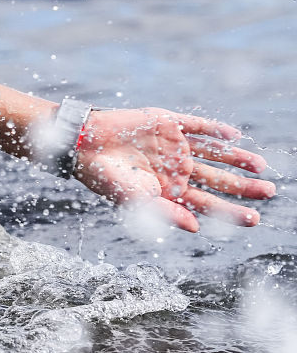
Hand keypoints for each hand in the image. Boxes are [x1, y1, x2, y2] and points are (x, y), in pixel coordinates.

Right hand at [73, 108, 273, 231]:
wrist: (82, 144)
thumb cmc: (104, 178)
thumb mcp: (134, 201)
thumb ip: (166, 213)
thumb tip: (197, 228)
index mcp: (167, 191)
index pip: (206, 204)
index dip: (230, 212)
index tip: (253, 219)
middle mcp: (174, 169)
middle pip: (216, 180)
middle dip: (243, 187)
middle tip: (269, 193)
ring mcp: (172, 146)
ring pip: (213, 153)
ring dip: (236, 159)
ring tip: (261, 166)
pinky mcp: (166, 124)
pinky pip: (197, 126)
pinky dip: (215, 130)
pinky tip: (233, 135)